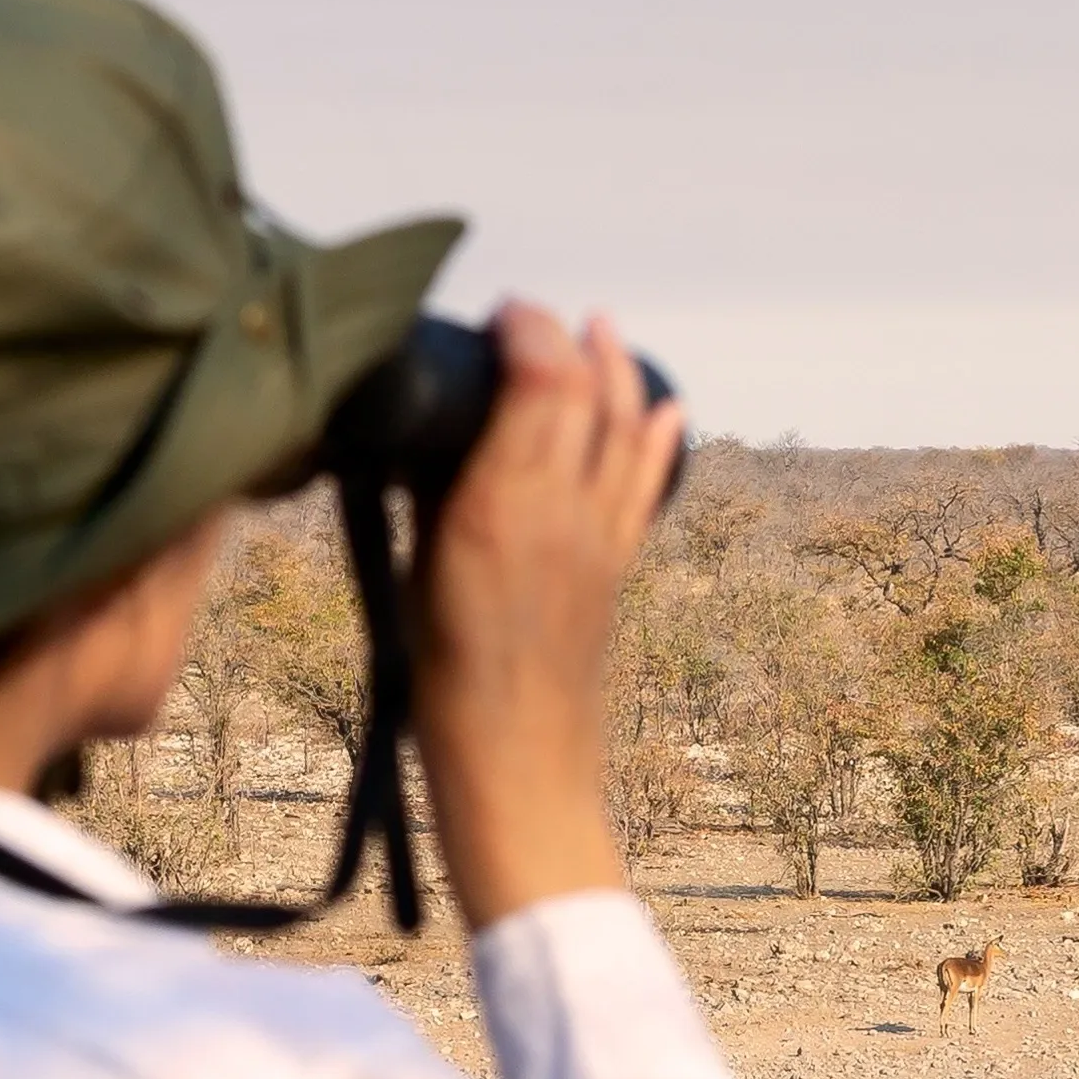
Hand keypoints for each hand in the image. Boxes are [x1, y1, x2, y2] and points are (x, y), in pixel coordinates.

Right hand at [409, 299, 681, 928]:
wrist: (516, 765)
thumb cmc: (444, 684)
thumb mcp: (413, 574)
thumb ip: (427, 496)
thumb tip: (427, 437)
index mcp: (505, 507)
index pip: (541, 381)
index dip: (527, 331)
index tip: (498, 314)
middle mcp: (565, 512)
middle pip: (588, 394)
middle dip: (565, 339)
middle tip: (532, 317)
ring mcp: (600, 540)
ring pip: (628, 431)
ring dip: (618, 372)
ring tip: (603, 329)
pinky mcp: (618, 570)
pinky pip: (645, 487)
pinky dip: (655, 439)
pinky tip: (666, 409)